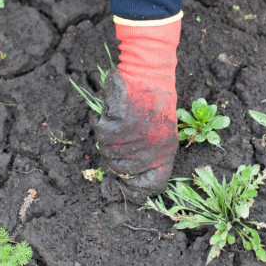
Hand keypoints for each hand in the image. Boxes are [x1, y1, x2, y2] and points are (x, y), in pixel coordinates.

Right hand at [94, 70, 177, 196]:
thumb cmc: (157, 99)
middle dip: (114, 156)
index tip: (125, 186)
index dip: (136, 190)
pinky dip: (102, 121)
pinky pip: (100, 133)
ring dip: (108, 138)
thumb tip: (129, 173)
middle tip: (118, 138)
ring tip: (121, 119)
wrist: (149, 75)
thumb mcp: (163, 130)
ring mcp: (129, 144)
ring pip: (106, 152)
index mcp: (165, 155)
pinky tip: (114, 110)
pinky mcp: (113, 131)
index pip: (152, 186)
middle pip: (120, 170)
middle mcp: (147, 154)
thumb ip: (150, 153)